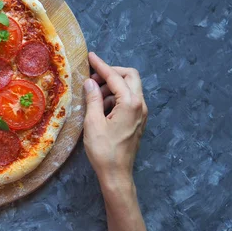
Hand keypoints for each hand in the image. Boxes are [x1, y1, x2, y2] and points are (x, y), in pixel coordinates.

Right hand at [82, 52, 147, 188]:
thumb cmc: (103, 150)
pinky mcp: (138, 120)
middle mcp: (140, 105)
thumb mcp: (93, 122)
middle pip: (130, 76)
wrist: (116, 174)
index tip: (90, 56)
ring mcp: (141, 113)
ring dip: (113, 86)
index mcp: (130, 103)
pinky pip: (129, 100)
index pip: (115, 77)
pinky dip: (116, 97)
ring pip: (130, 88)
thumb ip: (93, 99)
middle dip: (111, 73)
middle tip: (93, 78)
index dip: (101, 65)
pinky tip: (101, 106)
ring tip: (94, 95)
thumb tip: (90, 82)